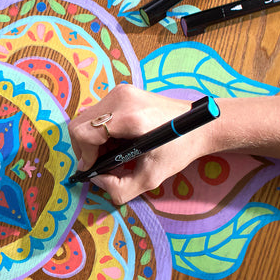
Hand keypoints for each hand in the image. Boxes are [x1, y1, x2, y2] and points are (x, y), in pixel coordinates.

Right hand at [68, 86, 218, 204]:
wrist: (200, 124)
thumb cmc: (179, 149)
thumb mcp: (151, 177)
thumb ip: (119, 188)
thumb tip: (97, 180)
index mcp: (129, 117)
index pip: (84, 132)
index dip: (84, 155)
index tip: (94, 168)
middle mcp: (121, 98)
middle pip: (80, 124)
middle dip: (84, 148)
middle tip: (100, 163)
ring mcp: (120, 91)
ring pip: (86, 118)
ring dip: (91, 140)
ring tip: (110, 153)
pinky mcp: (122, 91)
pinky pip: (97, 112)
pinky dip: (99, 130)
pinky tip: (116, 141)